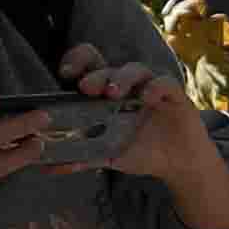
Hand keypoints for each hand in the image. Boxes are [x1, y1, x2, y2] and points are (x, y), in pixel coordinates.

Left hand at [65, 45, 224, 194]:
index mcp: (107, 93)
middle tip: (85, 88)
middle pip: (108, 67)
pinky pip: (165, 83)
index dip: (77, 62)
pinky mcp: (174, 95)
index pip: (90, 64)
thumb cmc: (142, 154)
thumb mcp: (108, 156)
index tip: (66, 74)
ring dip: (121, 78)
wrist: (179, 166)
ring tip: (113, 93)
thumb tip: (48, 166)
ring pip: (135, 69)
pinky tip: (147, 98)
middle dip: (95, 75)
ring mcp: (151, 88)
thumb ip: (82, 157)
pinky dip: (155, 87)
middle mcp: (128, 86)